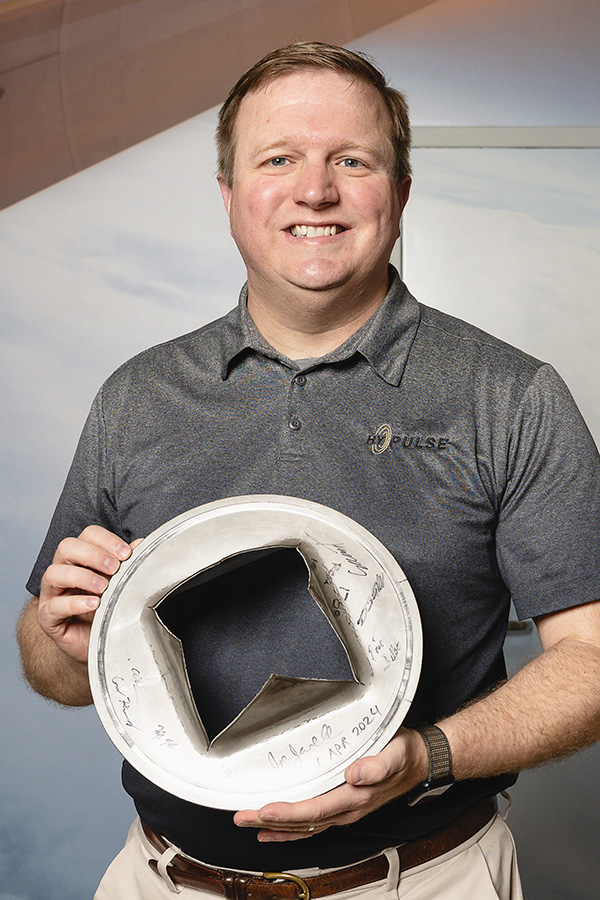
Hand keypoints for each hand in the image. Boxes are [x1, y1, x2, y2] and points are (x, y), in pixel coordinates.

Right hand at [37, 525, 138, 663]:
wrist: (101, 644)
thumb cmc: (108, 610)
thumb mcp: (122, 585)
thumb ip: (129, 564)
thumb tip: (141, 545)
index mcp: (81, 557)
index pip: (88, 536)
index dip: (106, 540)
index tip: (126, 553)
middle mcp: (63, 570)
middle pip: (67, 547)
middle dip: (93, 554)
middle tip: (114, 568)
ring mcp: (52, 593)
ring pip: (54, 573)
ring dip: (82, 577)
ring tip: (103, 588)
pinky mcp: (47, 616)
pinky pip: (53, 606)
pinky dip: (74, 603)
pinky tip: (93, 605)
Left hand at [233, 727, 427, 841]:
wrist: (420, 761)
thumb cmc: (404, 755)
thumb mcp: (394, 753)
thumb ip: (376, 765)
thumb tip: (354, 775)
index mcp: (355, 798)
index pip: (314, 810)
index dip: (287, 813)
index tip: (264, 811)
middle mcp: (347, 810)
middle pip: (302, 822)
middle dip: (269, 821)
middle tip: (241, 817)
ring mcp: (344, 812)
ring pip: (304, 826)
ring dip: (275, 827)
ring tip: (249, 824)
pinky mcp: (342, 807)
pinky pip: (311, 824)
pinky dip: (290, 829)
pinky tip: (273, 829)